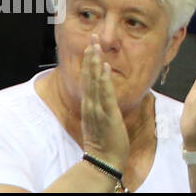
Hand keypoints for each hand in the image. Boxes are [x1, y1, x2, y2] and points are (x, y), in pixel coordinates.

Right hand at [79, 35, 128, 170]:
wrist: (104, 158)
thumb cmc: (104, 139)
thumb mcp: (98, 118)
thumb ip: (98, 104)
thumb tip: (100, 91)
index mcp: (89, 104)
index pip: (87, 78)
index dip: (88, 61)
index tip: (90, 45)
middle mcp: (90, 103)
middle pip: (88, 76)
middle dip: (90, 56)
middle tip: (93, 37)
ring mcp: (97, 108)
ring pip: (94, 81)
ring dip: (95, 62)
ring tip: (97, 45)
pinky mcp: (107, 114)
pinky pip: (105, 93)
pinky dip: (104, 79)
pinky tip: (105, 66)